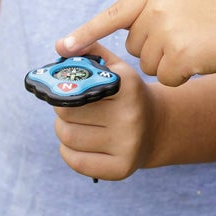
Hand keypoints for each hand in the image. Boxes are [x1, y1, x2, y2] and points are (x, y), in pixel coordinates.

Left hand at [52, 44, 153, 179]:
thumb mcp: (116, 68)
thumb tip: (58, 45)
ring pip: (67, 137)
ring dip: (63, 129)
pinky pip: (74, 161)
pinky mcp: (120, 169)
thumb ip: (89, 52)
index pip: (75, 88)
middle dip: (62, 108)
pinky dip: (67, 151)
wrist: (157, 126)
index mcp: (127, 86)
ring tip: (75, 123)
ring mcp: (127, 145)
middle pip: (66, 113)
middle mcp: (130, 116)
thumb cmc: (126, 94)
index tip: (66, 89)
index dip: (64, 89)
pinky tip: (79, 142)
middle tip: (69, 106)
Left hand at [60, 0, 215, 87]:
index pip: (114, 14)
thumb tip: (127, 30)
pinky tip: (202, 63)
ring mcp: (168, 31)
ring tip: (198, 49)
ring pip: (149, 65)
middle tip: (188, 41)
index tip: (62, 47)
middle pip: (135, 46)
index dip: (86, 32)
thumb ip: (158, 9)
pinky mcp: (179, 55)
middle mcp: (158, 8)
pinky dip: (183, 78)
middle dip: (156, 51)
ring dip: (171, 65)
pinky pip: (167, 79)